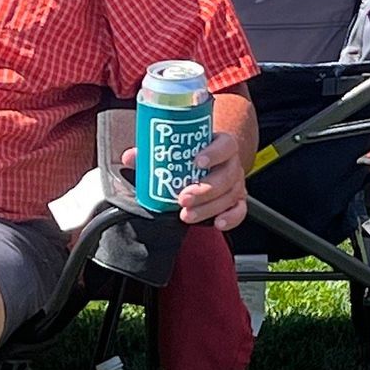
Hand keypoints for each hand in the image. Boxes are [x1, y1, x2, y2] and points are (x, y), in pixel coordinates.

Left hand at [119, 130, 248, 230]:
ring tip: (187, 215)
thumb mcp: (176, 150)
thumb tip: (130, 158)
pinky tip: (217, 224)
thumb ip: (153, 153)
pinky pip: (239, 211)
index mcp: (221, 145)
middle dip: (204, 190)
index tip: (197, 161)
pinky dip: (230, 219)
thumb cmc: (190, 156)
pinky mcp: (238, 201)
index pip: (225, 145)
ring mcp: (237, 184)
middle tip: (183, 198)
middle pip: (226, 176)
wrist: (211, 163)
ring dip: (208, 208)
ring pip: (229, 196)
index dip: (214, 153)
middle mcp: (232, 164)